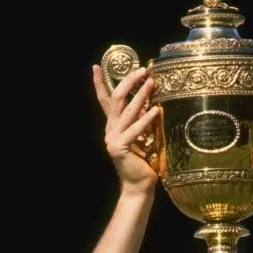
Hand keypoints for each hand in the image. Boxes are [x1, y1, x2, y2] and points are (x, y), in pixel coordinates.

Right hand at [93, 64, 158, 191]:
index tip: (97, 66)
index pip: (105, 100)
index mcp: (113, 126)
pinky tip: (155, 110)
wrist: (138, 186)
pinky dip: (145, 119)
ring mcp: (113, 138)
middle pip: (116, 99)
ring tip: (151, 83)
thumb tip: (146, 102)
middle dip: (128, 82)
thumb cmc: (143, 162)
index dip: (100, 83)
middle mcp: (110, 130)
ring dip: (140, 95)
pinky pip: (135, 130)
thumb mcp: (142, 136)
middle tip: (142, 70)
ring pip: (127, 111)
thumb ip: (140, 121)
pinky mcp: (120, 148)